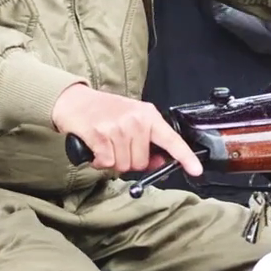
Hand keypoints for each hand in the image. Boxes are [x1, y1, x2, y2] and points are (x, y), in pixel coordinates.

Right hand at [51, 85, 203, 176]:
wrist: (74, 101)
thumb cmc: (105, 112)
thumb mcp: (132, 121)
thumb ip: (148, 142)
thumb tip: (159, 162)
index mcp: (148, 115)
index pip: (171, 140)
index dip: (185, 157)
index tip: (196, 170)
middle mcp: (135, 120)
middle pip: (142, 162)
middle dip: (129, 161)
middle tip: (118, 147)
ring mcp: (117, 127)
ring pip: (123, 165)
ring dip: (112, 162)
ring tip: (106, 146)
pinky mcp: (99, 135)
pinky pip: (107, 163)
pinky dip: (100, 162)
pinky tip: (96, 149)